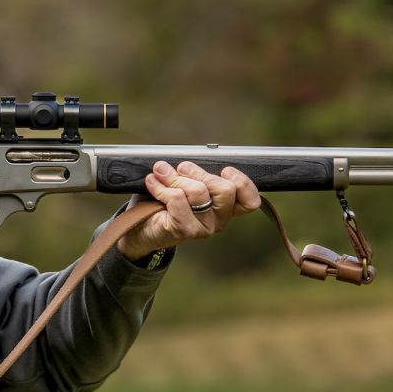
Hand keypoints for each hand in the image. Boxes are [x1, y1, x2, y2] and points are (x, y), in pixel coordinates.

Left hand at [115, 161, 261, 261]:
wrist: (141, 228)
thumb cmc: (165, 203)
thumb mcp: (186, 184)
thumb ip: (194, 173)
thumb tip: (186, 161)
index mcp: (226, 208)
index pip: (251, 202)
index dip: (243, 182)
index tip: (225, 170)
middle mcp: (219, 220)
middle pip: (226, 190)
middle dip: (201, 172)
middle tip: (182, 168)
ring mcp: (204, 228)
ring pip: (199, 192)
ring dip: (176, 177)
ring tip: (161, 173)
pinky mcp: (185, 230)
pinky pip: (177, 199)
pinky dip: (162, 187)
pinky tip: (152, 183)